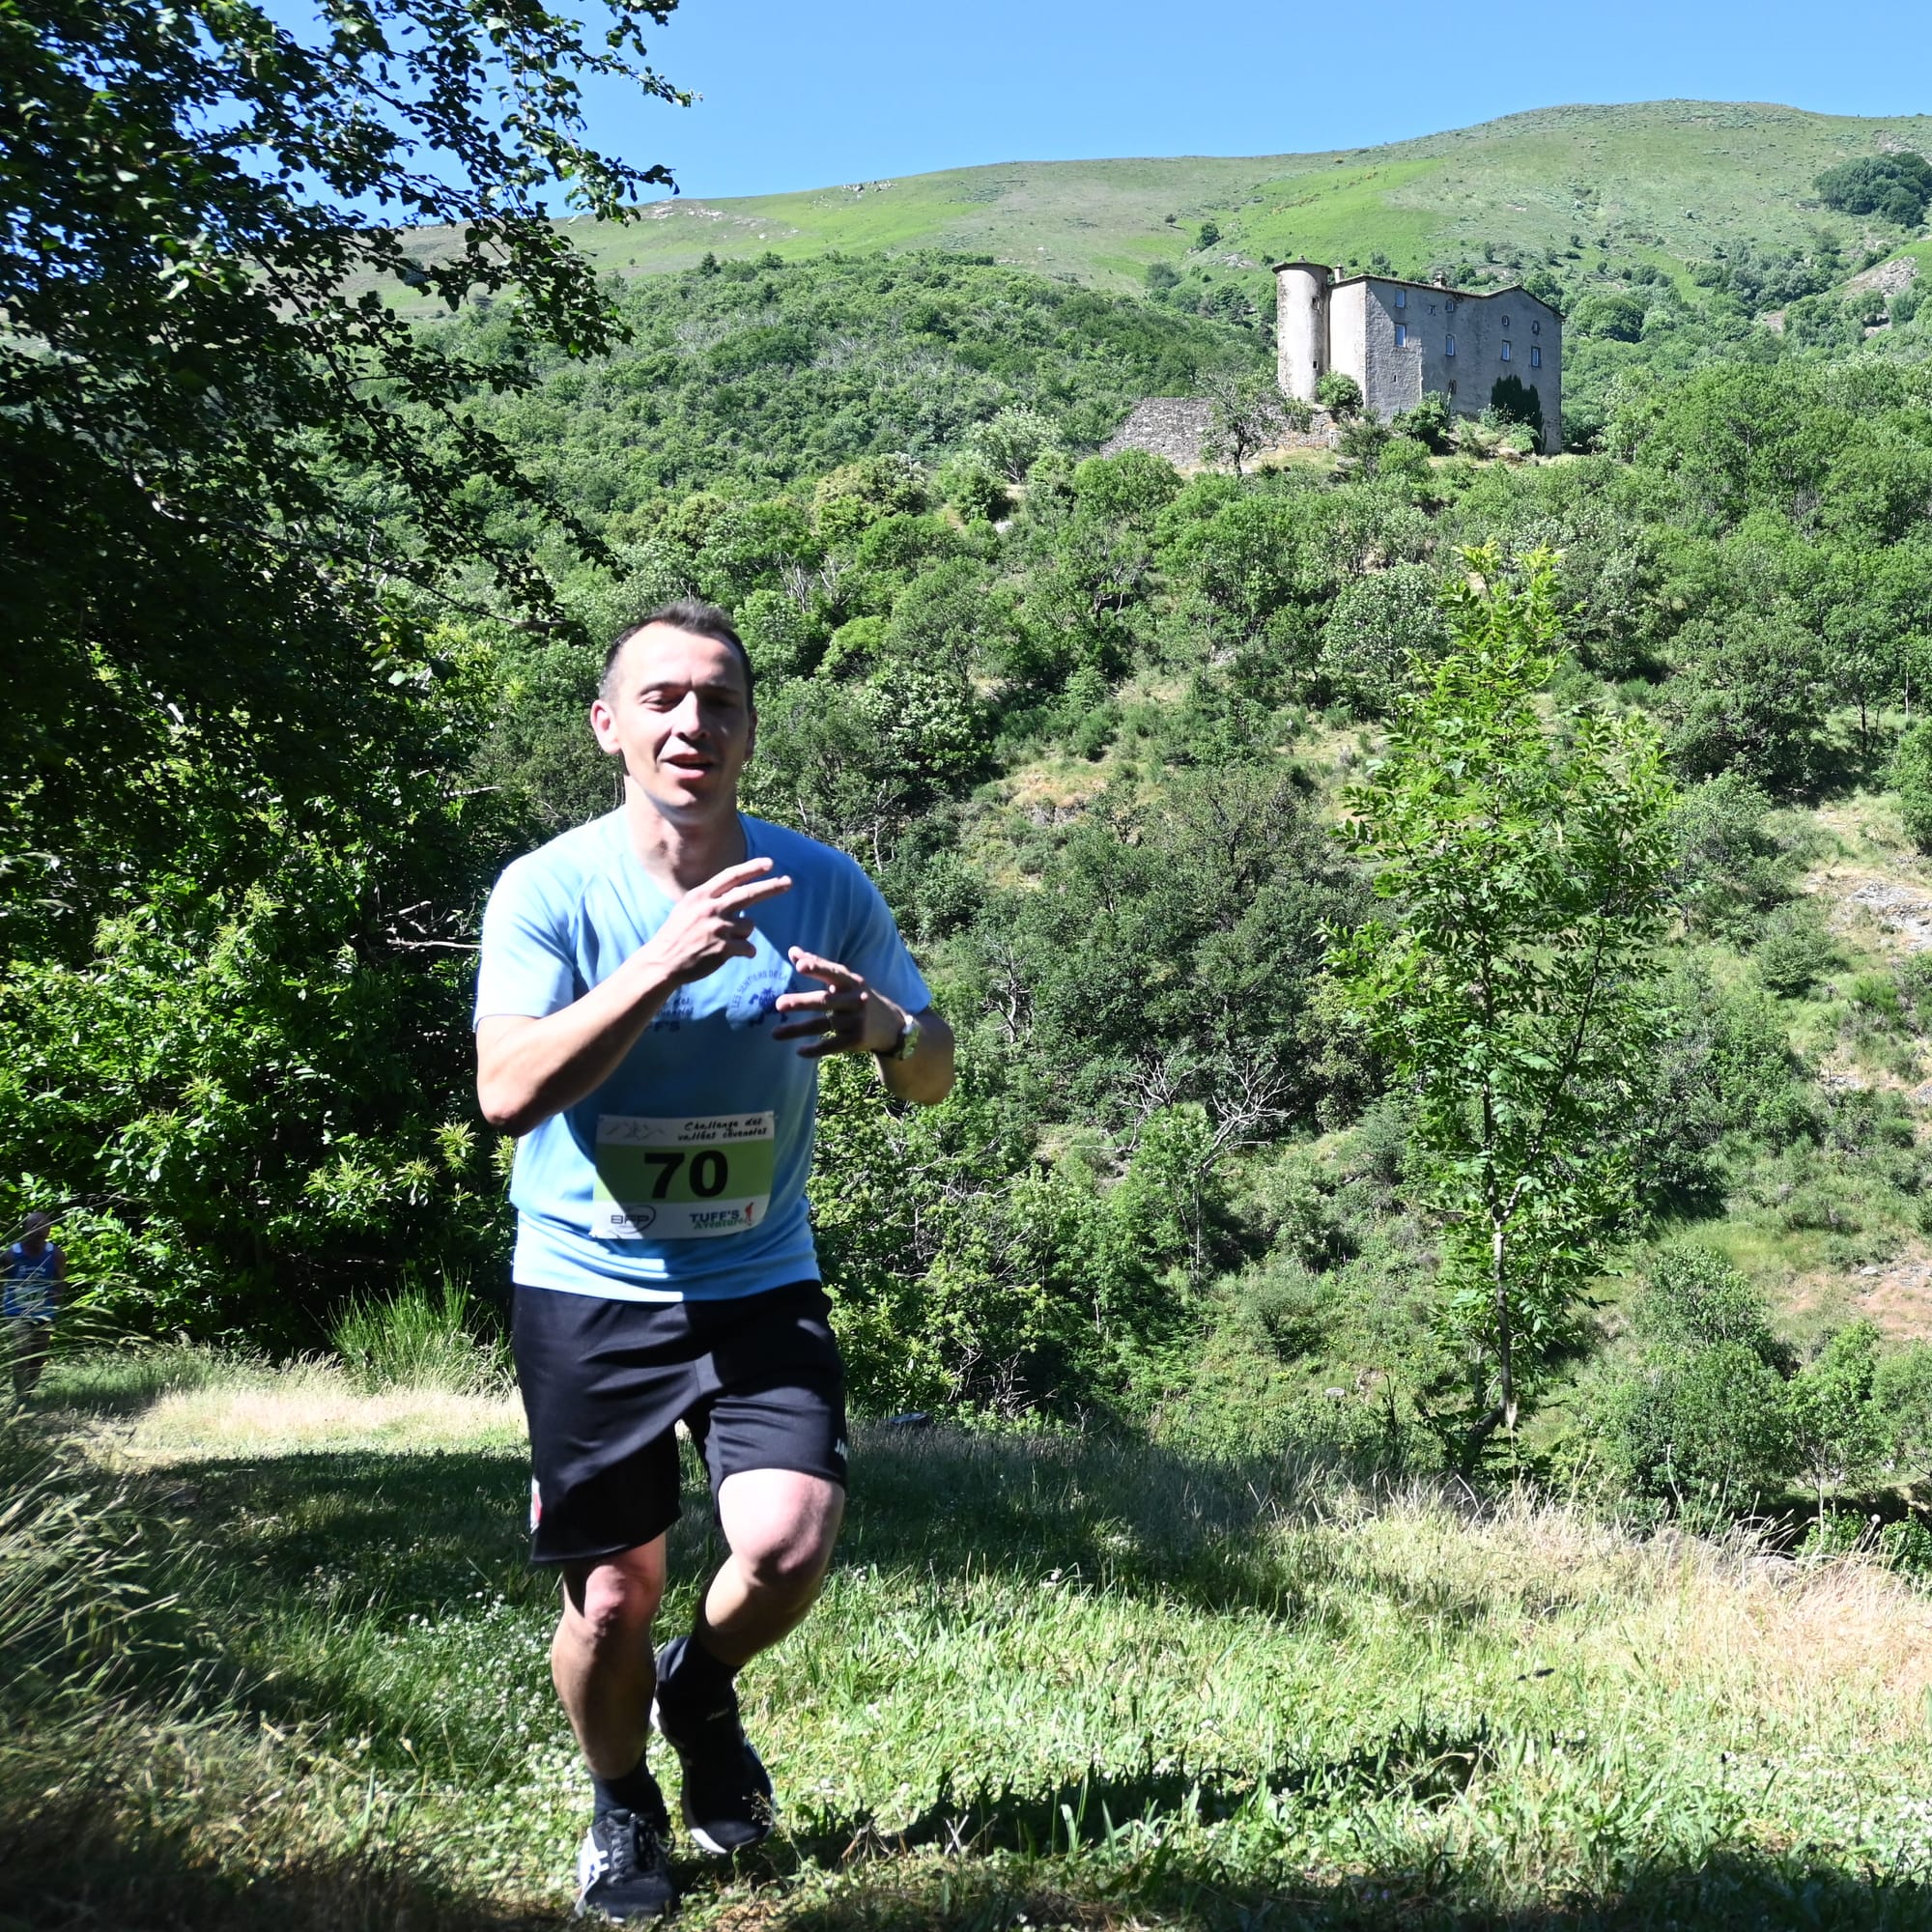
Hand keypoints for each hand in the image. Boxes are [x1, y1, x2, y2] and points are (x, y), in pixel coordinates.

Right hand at [638, 857, 792, 988]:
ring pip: (749, 925)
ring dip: (742, 933)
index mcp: (701, 895)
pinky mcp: (724, 949)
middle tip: (788, 882)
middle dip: (771, 887)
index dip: (752, 869)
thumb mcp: (687, 907)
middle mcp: (711, 908)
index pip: (731, 876)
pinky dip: (745, 951)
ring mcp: (718, 928)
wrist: (663, 962)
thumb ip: (710, 898)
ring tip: (723, 941)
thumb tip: (734, 892)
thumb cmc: (676, 935)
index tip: (769, 864)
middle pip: (749, 894)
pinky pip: (748, 947)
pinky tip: (731, 954)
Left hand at [771, 947, 902, 1058]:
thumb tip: (793, 951)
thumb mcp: (845, 980)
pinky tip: (799, 1051)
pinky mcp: (856, 1040)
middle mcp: (856, 1000)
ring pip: (822, 1025)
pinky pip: (831, 1046)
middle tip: (778, 1003)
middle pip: (825, 1001)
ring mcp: (857, 1021)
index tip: (800, 965)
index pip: (833, 973)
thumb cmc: (858, 997)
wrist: (892, 1026)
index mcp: (852, 982)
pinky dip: (815, 1050)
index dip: (817, 968)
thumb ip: (819, 965)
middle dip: (801, 1002)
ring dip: (797, 1030)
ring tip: (774, 1033)